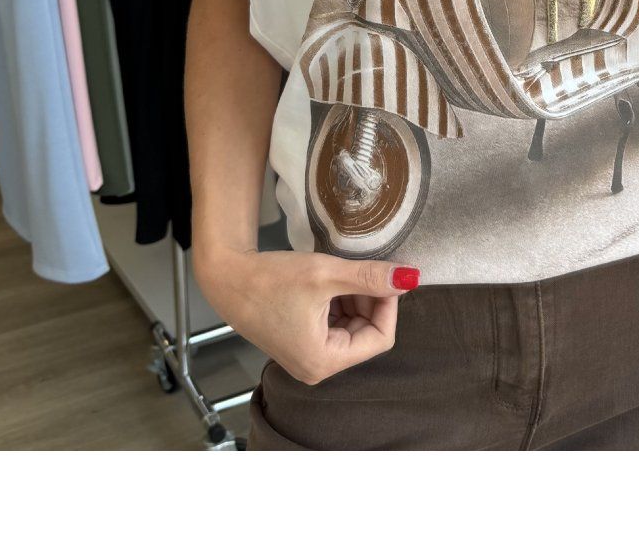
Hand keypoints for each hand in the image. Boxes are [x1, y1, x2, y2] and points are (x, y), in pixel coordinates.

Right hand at [193, 246, 418, 385]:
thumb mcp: (326, 274)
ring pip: (351, 328)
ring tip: (337, 274)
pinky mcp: (301, 343)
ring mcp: (308, 357)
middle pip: (366, 334)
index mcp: (324, 361)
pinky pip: (334, 326)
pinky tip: (326, 282)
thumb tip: (410, 278)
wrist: (227, 278)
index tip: (382, 275)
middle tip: (357, 270)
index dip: (387, 304)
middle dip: (368, 300)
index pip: (380, 338)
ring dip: (353, 299)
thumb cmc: (270, 280)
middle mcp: (317, 368)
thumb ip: (370, 278)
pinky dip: (338, 303)